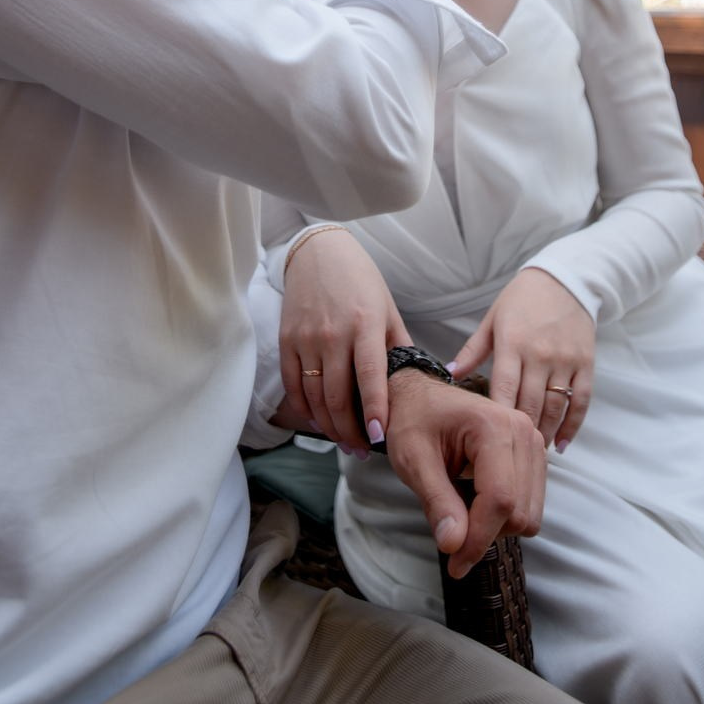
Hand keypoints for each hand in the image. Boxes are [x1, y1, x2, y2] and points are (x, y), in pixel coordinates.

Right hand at [278, 228, 409, 453]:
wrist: (318, 252)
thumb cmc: (360, 280)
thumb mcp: (387, 308)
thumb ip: (398, 347)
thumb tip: (418, 383)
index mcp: (364, 324)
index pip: (370, 376)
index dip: (375, 410)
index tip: (380, 437)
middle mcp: (333, 333)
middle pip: (337, 395)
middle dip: (350, 431)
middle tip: (362, 450)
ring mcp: (306, 338)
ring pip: (314, 396)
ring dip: (329, 426)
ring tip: (344, 442)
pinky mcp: (286, 340)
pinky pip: (293, 385)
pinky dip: (304, 409)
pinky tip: (318, 421)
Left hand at [384, 369, 545, 577]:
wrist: (422, 396)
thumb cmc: (413, 421)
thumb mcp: (412, 459)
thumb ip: (436, 502)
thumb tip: (454, 545)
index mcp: (493, 426)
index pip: (499, 499)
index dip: (478, 540)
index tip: (454, 564)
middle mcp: (523, 431)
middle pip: (518, 512)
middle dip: (484, 535)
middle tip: (449, 534)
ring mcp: (533, 442)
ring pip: (529, 514)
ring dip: (495, 527)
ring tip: (460, 511)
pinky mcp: (533, 455)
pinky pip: (530, 505)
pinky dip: (504, 516)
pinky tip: (476, 502)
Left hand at [450, 269, 594, 450]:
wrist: (564, 280)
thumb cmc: (521, 301)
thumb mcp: (492, 320)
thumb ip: (472, 350)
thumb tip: (449, 374)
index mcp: (512, 343)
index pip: (504, 388)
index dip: (497, 417)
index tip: (489, 440)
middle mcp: (540, 353)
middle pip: (529, 404)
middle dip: (519, 434)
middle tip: (508, 458)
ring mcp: (565, 360)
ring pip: (555, 407)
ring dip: (543, 434)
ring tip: (531, 454)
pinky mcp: (586, 364)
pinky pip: (581, 402)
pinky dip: (572, 426)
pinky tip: (560, 445)